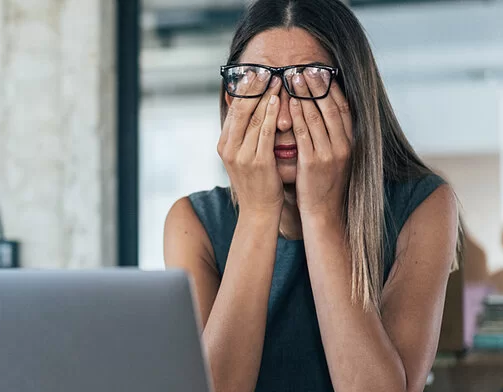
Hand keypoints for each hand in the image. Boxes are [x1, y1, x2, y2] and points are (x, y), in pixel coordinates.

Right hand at [217, 74, 283, 214]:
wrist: (258, 211)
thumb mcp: (243, 156)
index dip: (244, 89)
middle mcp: (229, 148)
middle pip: (241, 110)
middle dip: (254, 88)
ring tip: (277, 79)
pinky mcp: (258, 162)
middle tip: (266, 69)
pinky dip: (272, 114)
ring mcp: (242, 156)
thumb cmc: (255, 182)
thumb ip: (243, 134)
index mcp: (223, 145)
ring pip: (254, 118)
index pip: (233, 110)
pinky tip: (279, 100)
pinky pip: (265, 132)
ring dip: (266, 96)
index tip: (254, 72)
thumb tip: (247, 109)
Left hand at [288, 68, 352, 220]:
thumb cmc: (324, 184)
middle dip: (317, 85)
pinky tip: (290, 102)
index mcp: (350, 142)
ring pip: (317, 117)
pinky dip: (298, 115)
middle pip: (331, 107)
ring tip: (294, 77)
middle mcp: (343, 145)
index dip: (332, 88)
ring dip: (305, 94)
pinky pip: (304, 133)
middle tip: (305, 67)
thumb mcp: (334, 157)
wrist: (324, 213)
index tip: (322, 71)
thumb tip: (324, 113)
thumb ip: (331, 136)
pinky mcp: (314, 162)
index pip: (343, 107)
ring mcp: (330, 153)